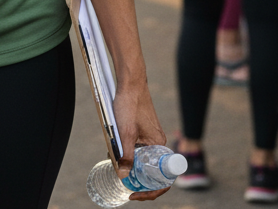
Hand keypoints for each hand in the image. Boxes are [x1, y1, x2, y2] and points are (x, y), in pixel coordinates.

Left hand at [112, 76, 170, 200]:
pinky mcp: (142, 132)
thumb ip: (125, 155)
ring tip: (117, 167)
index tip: (135, 194)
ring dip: (131, 167)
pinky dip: (128, 154)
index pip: (163, 178)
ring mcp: (150, 137)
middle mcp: (157, 143)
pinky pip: (138, 150)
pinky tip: (115, 153)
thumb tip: (123, 176)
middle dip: (138, 181)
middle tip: (125, 187)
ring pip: (143, 160)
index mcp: (159, 145)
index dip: (151, 191)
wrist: (129, 82)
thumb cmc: (130, 104)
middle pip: (152, 171)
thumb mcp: (125, 132)